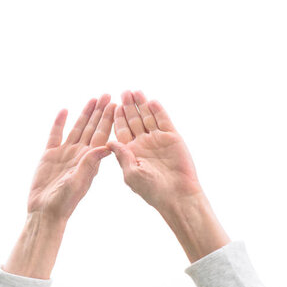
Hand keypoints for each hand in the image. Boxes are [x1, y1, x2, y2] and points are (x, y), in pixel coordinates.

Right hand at [3, 94, 115, 278]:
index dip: (109, 120)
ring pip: (76, 129)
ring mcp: (65, 154)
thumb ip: (89, 164)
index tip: (116, 104)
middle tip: (108, 94)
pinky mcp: (50, 155)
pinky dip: (60, 123)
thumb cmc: (64, 201)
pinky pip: (56, 135)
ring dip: (84, 114)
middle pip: (92, 128)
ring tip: (92, 99)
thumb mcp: (79, 183)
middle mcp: (80, 154)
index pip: (102, 135)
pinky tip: (64, 111)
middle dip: (100, 112)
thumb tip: (105, 147)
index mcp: (90, 160)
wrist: (45, 211)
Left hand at [106, 91, 201, 212]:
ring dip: (142, 105)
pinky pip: (164, 121)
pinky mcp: (172, 138)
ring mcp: (157, 139)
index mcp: (130, 152)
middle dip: (128, 107)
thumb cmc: (152, 190)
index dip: (117, 118)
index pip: (121, 130)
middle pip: (133, 120)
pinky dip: (158, 111)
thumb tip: (109, 141)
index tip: (110, 106)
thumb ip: (122, 156)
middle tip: (123, 92)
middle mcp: (143, 143)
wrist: (177, 195)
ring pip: (148, 118)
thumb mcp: (131, 174)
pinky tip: (151, 101)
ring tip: (135, 91)